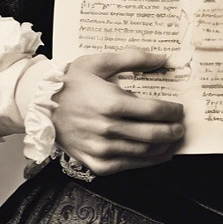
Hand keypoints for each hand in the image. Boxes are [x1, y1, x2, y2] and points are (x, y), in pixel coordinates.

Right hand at [52, 47, 184, 175]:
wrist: (41, 105)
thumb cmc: (71, 82)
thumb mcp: (100, 62)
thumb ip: (133, 58)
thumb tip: (162, 57)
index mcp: (111, 103)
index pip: (154, 111)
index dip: (172, 111)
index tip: (179, 109)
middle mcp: (108, 129)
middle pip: (153, 134)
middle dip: (173, 131)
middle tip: (181, 126)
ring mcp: (102, 149)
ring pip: (143, 152)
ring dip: (164, 148)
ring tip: (173, 140)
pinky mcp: (96, 163)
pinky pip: (128, 166)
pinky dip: (147, 161)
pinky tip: (156, 154)